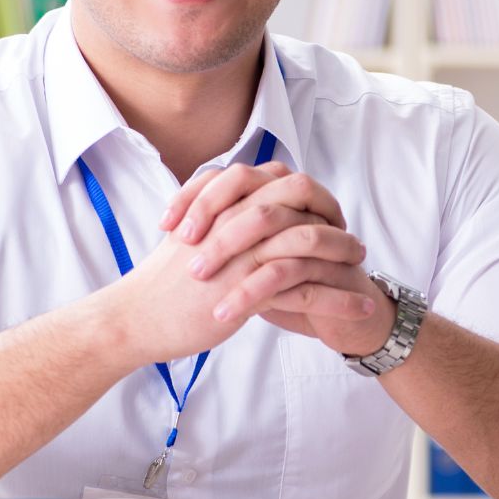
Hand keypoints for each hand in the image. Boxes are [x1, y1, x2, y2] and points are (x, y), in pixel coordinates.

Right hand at [83, 167, 369, 365]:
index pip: (279, 181)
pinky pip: (308, 289)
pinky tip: (361, 308)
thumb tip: (238, 217)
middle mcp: (236, 221)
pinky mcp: (248, 289)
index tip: (325, 214)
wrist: (134, 317)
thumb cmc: (159, 284)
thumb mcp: (189, 237)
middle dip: (333, 215)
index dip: (309, 194)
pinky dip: (341, 298)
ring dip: (344, 253)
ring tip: (364, 267)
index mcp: (222, 205)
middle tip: (352, 238)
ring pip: (310, 242)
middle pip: (300, 200)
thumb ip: (215, 220)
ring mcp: (244, 254)